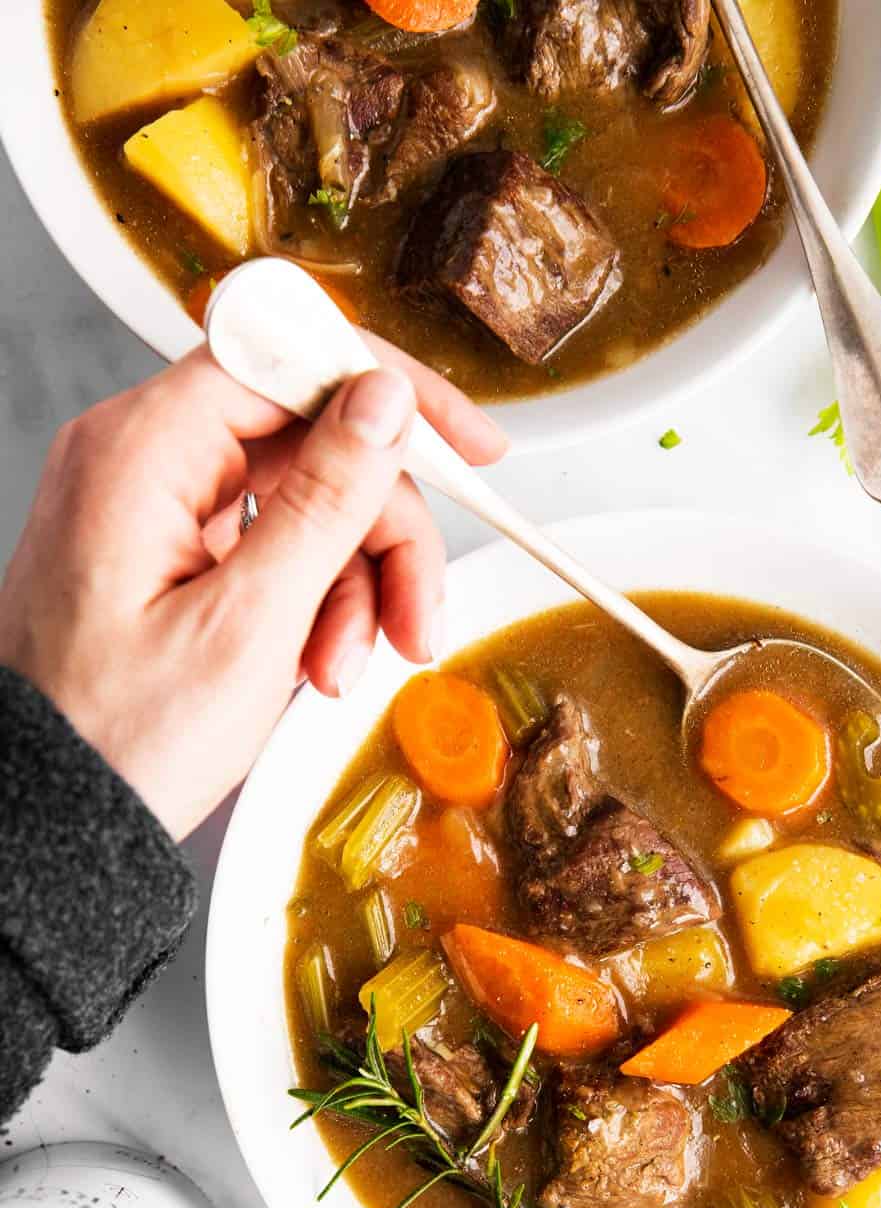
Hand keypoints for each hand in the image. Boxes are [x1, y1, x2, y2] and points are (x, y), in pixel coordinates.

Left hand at [0, 339, 503, 838]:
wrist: (54, 820)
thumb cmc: (120, 740)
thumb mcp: (248, 624)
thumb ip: (326, 499)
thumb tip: (383, 399)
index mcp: (143, 449)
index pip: (290, 356)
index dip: (390, 393)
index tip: (467, 446)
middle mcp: (142, 458)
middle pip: (311, 441)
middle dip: (380, 533)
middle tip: (416, 618)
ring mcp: (152, 506)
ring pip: (302, 501)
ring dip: (351, 585)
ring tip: (345, 670)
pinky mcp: (165, 553)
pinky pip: (268, 546)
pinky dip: (310, 602)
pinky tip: (316, 664)